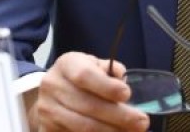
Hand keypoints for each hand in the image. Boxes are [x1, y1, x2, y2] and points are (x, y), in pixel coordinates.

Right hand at [28, 51, 149, 131]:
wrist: (52, 93)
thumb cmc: (81, 76)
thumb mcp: (94, 65)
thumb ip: (110, 70)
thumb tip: (122, 80)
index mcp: (66, 64)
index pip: (85, 75)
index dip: (107, 87)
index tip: (127, 94)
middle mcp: (53, 86)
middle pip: (87, 105)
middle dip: (119, 116)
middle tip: (142, 122)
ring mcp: (47, 110)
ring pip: (83, 126)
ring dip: (111, 131)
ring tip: (132, 131)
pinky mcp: (48, 129)